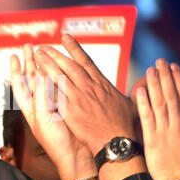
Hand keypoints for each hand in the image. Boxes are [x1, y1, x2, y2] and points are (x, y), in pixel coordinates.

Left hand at [10, 44, 95, 179]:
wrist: (76, 155)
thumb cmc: (57, 141)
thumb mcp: (44, 117)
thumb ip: (40, 96)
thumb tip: (37, 74)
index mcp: (30, 109)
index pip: (19, 85)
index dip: (16, 70)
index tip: (14, 55)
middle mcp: (40, 105)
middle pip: (32, 79)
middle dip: (30, 62)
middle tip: (29, 46)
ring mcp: (54, 105)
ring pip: (47, 80)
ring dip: (44, 65)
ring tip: (44, 50)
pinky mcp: (68, 106)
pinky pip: (61, 86)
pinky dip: (59, 74)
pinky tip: (61, 66)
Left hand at [32, 34, 139, 154]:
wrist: (117, 142)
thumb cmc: (125, 126)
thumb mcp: (131, 104)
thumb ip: (133, 92)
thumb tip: (143, 84)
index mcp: (101, 83)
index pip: (85, 60)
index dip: (74, 48)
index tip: (65, 36)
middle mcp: (88, 87)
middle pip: (68, 65)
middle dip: (55, 54)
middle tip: (43, 46)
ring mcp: (78, 98)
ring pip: (59, 76)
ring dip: (47, 64)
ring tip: (36, 55)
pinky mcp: (70, 110)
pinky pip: (55, 94)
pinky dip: (45, 85)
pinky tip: (36, 77)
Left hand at [136, 59, 179, 179]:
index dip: (179, 80)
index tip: (174, 67)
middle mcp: (178, 124)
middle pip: (171, 95)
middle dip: (165, 76)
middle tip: (159, 61)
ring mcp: (164, 131)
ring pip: (159, 103)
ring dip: (154, 85)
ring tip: (150, 70)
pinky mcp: (151, 138)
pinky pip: (147, 118)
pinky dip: (143, 103)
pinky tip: (139, 90)